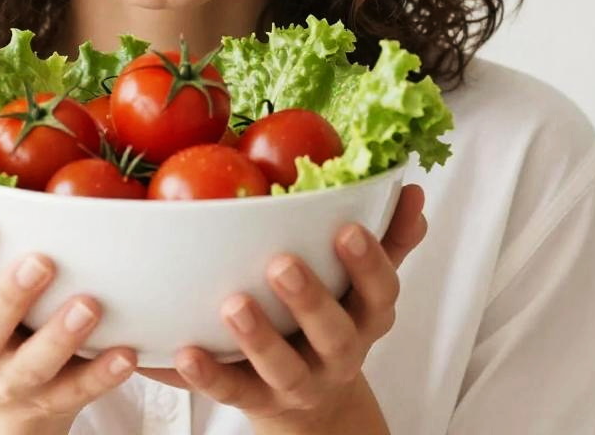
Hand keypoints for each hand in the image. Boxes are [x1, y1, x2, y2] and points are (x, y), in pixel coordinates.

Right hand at [0, 170, 137, 433]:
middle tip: (42, 261)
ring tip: (90, 305)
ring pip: (33, 365)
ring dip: (61, 336)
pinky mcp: (54, 402)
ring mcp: (16, 379)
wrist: (0, 404)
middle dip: (11, 295)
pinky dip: (102, 374)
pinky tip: (127, 353)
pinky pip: (78, 391)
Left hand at [137, 183, 427, 433]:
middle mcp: (338, 354)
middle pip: (335, 334)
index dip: (369, 263)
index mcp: (366, 317)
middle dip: (310, 299)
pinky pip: (232, 391)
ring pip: (283, 367)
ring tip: (233, 304)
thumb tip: (411, 188)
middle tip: (281, 263)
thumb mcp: (366, 285)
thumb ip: (390, 237)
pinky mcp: (256, 399)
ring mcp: (298, 382)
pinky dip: (207, 374)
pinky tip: (183, 352)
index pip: (380, 292)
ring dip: (259, 337)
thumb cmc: (336, 319)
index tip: (348, 228)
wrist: (316, 406)